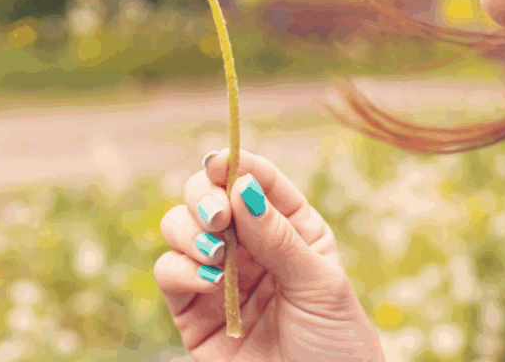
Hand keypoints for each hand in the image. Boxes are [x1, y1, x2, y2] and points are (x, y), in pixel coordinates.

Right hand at [154, 148, 385, 360]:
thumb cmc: (336, 344)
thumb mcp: (320, 284)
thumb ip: (279, 236)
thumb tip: (243, 185)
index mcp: (289, 227)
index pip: (256, 180)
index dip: (236, 164)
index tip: (220, 161)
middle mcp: (249, 245)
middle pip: (207, 195)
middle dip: (204, 196)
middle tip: (218, 216)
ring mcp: (217, 275)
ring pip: (179, 226)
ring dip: (189, 229)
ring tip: (217, 252)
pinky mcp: (192, 311)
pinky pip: (168, 272)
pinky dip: (181, 268)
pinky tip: (210, 281)